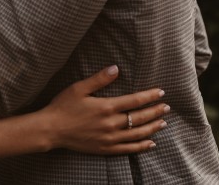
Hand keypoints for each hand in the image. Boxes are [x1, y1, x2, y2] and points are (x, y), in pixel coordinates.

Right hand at [40, 66, 168, 154]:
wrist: (51, 129)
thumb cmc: (63, 106)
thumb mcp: (79, 88)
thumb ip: (99, 79)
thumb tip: (116, 68)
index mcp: (106, 107)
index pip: (135, 101)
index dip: (150, 96)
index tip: (161, 92)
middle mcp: (111, 124)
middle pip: (139, 118)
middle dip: (155, 111)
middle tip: (167, 107)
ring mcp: (109, 138)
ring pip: (137, 134)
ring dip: (152, 128)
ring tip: (163, 123)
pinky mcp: (105, 149)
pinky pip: (128, 149)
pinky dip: (141, 146)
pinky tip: (150, 143)